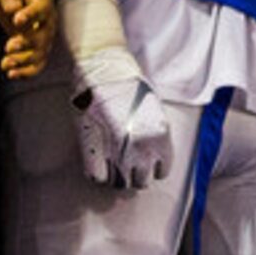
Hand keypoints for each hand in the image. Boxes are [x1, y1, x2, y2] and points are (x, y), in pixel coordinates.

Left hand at [0, 0, 54, 78]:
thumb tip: (12, 9)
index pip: (42, 8)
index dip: (32, 16)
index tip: (16, 20)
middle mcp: (47, 16)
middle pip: (45, 35)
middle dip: (29, 45)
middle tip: (8, 47)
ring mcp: (42, 30)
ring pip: (42, 52)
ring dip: (25, 62)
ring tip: (6, 65)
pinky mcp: (33, 41)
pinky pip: (35, 60)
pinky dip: (25, 70)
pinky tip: (10, 73)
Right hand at [70, 44, 169, 188]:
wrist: (104, 71)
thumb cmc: (129, 86)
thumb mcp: (154, 112)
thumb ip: (154, 137)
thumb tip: (148, 157)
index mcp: (161, 138)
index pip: (161, 172)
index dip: (151, 167)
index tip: (143, 161)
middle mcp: (142, 150)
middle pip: (140, 182)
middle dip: (133, 174)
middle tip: (124, 162)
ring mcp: (117, 152)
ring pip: (119, 183)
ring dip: (115, 176)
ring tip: (110, 162)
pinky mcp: (94, 150)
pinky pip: (97, 177)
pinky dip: (97, 173)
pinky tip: (96, 160)